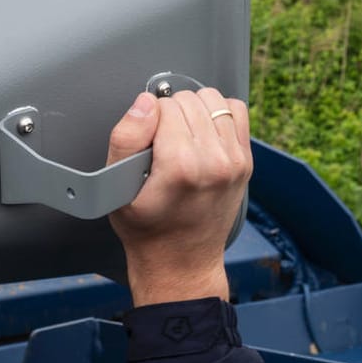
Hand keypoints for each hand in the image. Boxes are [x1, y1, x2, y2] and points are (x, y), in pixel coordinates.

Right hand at [105, 88, 250, 306]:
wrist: (180, 262)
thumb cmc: (147, 229)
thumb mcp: (116, 189)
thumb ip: (126, 138)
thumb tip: (146, 102)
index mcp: (182, 166)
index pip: (164, 105)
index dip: (148, 120)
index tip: (147, 146)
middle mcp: (215, 162)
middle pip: (189, 100)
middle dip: (170, 115)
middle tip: (161, 146)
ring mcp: (234, 162)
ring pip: (213, 100)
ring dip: (195, 111)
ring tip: (182, 137)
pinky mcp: (245, 162)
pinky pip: (236, 112)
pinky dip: (218, 115)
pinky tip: (203, 134)